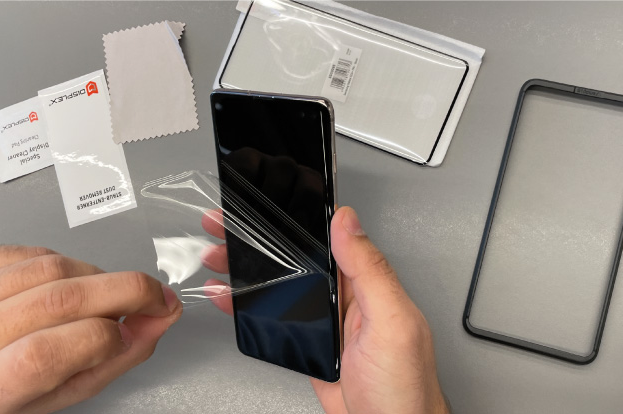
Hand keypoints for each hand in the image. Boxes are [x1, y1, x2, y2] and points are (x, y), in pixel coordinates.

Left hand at [0, 246, 181, 413]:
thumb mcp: (52, 396)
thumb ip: (108, 363)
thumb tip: (155, 322)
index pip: (44, 355)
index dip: (103, 339)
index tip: (133, 333)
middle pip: (59, 300)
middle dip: (128, 292)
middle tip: (157, 298)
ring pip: (53, 268)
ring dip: (100, 278)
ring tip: (106, 297)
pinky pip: (32, 250)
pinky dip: (67, 262)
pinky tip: (69, 283)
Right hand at [200, 207, 449, 413]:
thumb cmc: (405, 386)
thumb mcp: (391, 321)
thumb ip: (370, 271)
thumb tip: (348, 221)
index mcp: (367, 284)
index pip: (327, 239)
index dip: (295, 219)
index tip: (266, 202)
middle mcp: (346, 298)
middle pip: (297, 260)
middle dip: (260, 242)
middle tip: (225, 227)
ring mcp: (326, 322)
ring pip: (282, 287)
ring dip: (249, 272)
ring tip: (218, 257)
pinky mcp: (311, 346)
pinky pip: (276, 319)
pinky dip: (249, 308)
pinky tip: (232, 298)